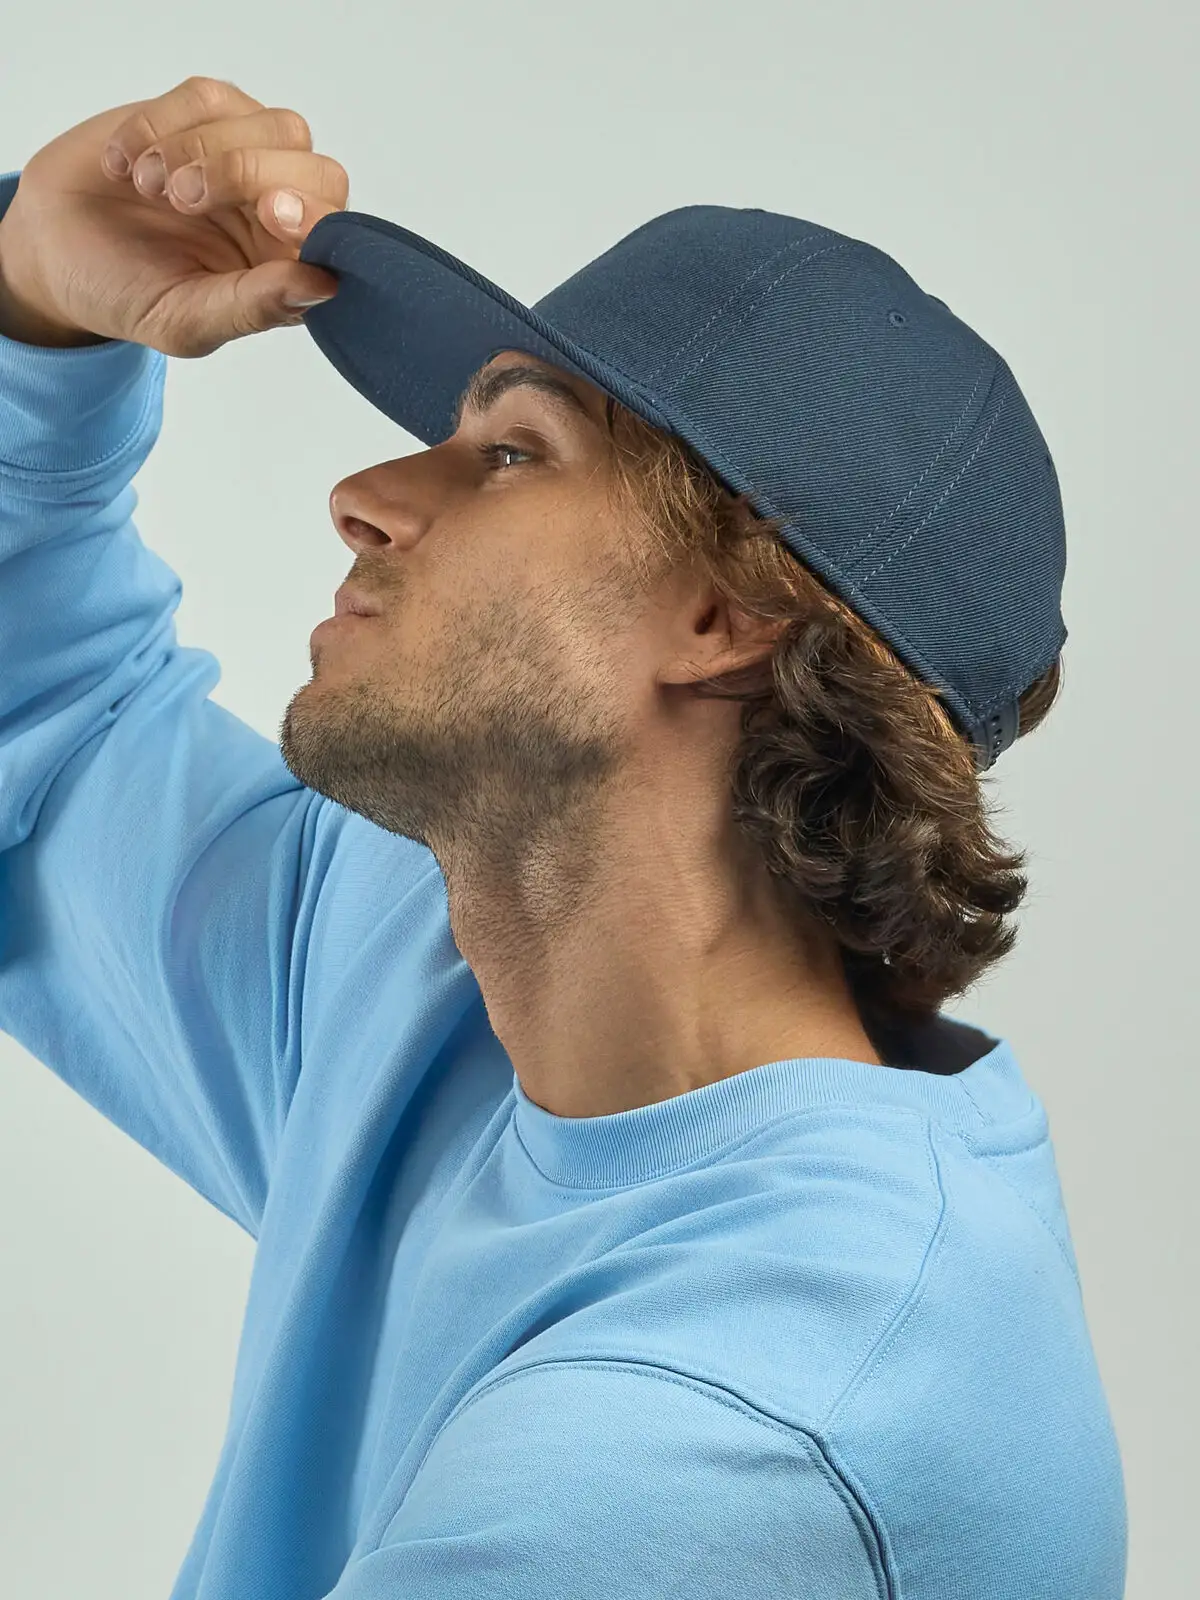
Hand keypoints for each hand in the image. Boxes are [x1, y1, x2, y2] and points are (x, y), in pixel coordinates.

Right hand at [0, 75, 346, 355]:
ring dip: (202, 150)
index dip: (315, 215)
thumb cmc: (126, 294)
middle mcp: (279, 211)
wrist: (55, 249)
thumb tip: (323, 285)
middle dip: (250, 173)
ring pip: (273, 125)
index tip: (270, 213)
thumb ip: (253, 307)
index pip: (336, 231)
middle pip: (316, 168)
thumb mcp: (185, 320)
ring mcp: (248, 157)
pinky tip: (126, 167)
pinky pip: (208, 98)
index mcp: (286, 269)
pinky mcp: (206, 116)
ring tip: (149, 188)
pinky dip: (160, 128)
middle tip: (184, 200)